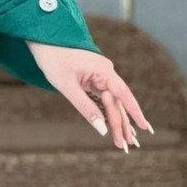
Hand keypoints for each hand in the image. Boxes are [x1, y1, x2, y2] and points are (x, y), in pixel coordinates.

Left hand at [25, 41, 153, 151]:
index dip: (134, 112)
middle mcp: (106, 72)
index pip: (123, 94)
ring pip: (111, 101)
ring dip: (116, 120)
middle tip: (127, 146)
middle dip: (122, 124)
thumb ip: (85, 108)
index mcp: (103, 70)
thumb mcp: (67, 86)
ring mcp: (100, 75)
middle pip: (117, 102)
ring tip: (125, 141)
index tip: (144, 127)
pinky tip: (113, 126)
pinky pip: (103, 98)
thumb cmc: (53, 60)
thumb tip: (101, 129)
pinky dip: (107, 112)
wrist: (42, 40)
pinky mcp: (92, 78)